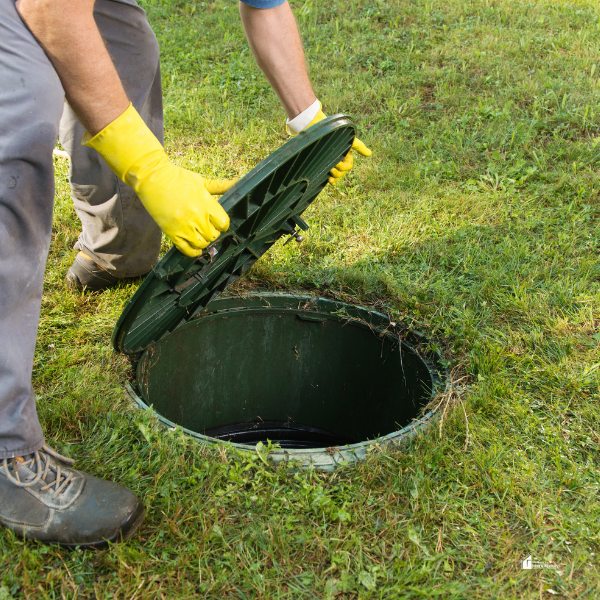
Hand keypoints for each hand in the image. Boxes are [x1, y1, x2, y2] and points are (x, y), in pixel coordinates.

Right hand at [83, 104, 235, 256]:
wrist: (153, 178)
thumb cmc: (179, 178)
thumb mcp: (202, 181)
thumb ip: (221, 186)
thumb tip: (239, 183)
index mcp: (206, 203)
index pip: (224, 223)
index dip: (222, 225)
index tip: (218, 222)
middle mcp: (197, 217)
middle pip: (213, 235)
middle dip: (212, 232)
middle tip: (207, 227)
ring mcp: (184, 226)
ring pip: (202, 244)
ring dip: (203, 242)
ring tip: (199, 235)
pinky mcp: (172, 233)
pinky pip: (187, 251)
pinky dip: (193, 252)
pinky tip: (194, 247)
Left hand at [298, 104, 371, 184]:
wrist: (321, 128)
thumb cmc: (336, 132)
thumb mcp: (349, 139)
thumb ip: (359, 147)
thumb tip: (369, 154)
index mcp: (346, 154)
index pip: (347, 166)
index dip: (343, 167)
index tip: (337, 164)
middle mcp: (339, 158)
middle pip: (342, 172)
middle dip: (338, 173)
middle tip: (331, 170)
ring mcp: (331, 161)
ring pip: (335, 174)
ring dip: (334, 178)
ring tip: (329, 178)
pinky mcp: (323, 162)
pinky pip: (327, 173)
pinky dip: (329, 179)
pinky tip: (328, 181)